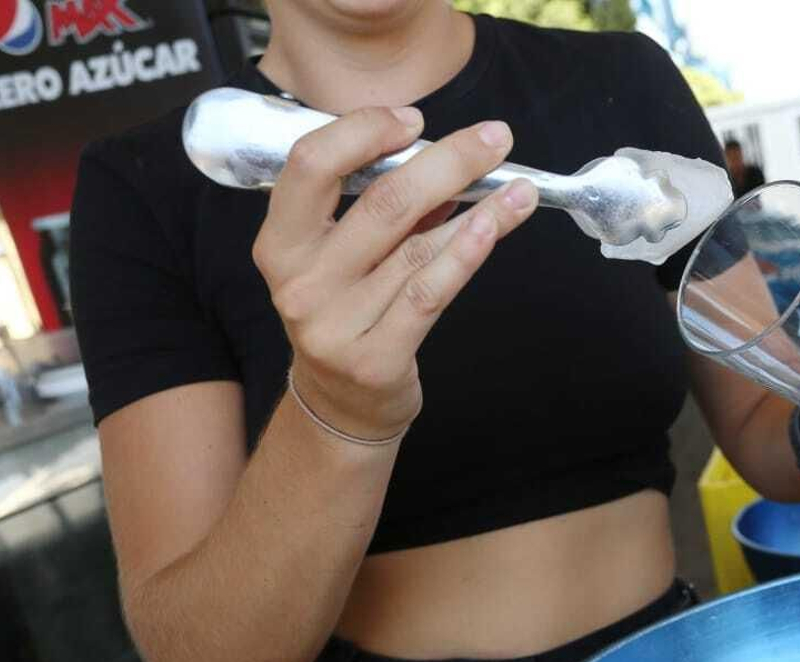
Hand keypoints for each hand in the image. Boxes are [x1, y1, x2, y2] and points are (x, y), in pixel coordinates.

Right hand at [252, 106, 538, 440]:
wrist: (341, 405)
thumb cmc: (347, 313)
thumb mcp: (341, 257)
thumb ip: (378, 209)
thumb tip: (443, 156)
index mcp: (280, 242)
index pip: (311, 164)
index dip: (365, 131)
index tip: (415, 119)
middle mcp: (300, 281)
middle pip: (380, 201)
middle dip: (448, 161)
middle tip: (495, 139)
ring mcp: (334, 324)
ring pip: (416, 248)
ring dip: (479, 208)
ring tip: (519, 186)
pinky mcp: (375, 359)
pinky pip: (429, 293)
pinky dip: (466, 253)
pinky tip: (495, 226)